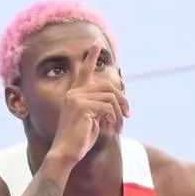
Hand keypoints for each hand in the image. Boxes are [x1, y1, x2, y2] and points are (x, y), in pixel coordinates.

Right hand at [48, 38, 129, 164]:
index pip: (85, 71)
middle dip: (122, 100)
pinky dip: (114, 119)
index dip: (91, 56)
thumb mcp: (92, 121)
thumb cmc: (79, 141)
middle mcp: (74, 93)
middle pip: (107, 86)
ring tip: (120, 127)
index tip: (97, 42)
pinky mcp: (82, 106)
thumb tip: (116, 103)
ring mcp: (77, 98)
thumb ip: (100, 108)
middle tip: (128, 115)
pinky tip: (113, 129)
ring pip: (110, 97)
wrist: (66, 153)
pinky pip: (108, 107)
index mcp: (74, 94)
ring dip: (119, 114)